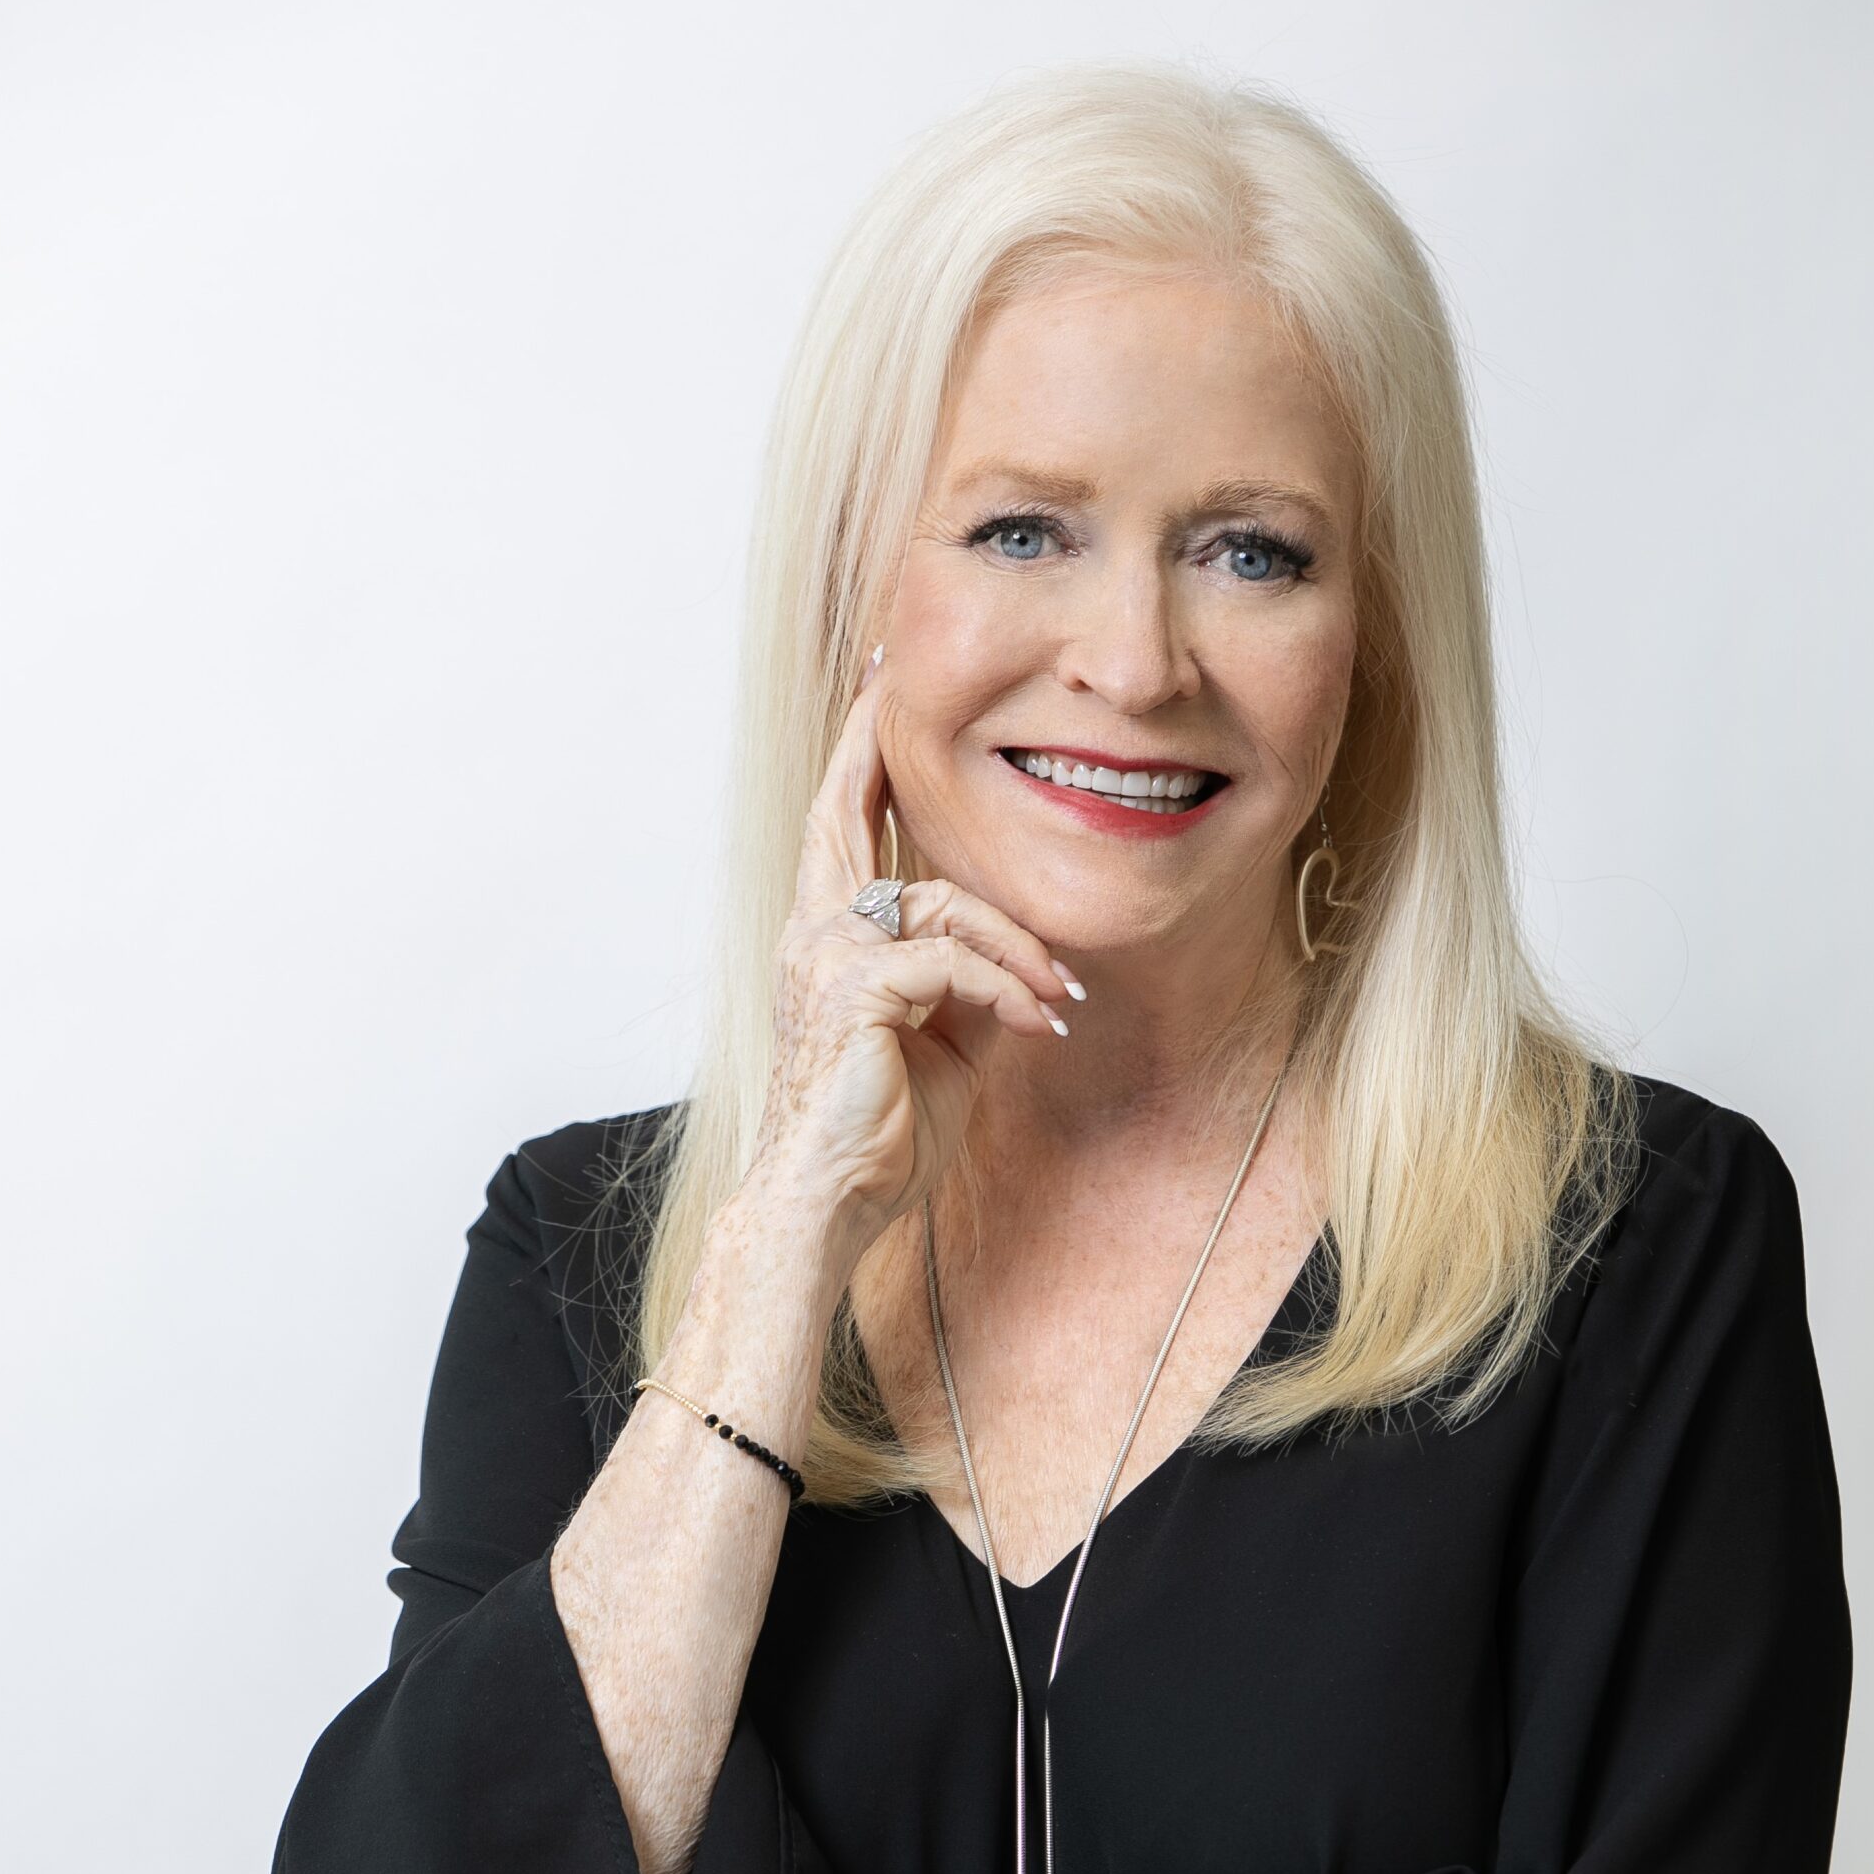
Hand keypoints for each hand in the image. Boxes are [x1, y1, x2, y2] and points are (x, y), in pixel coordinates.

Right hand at [743, 671, 1077, 1262]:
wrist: (831, 1200)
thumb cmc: (880, 1130)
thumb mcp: (943, 1041)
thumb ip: (966, 981)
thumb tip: (1021, 958)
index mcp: (825, 937)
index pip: (840, 826)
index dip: (857, 755)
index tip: (875, 687)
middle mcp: (812, 931)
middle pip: (845, 809)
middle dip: (872, 737)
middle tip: (892, 673)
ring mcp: (827, 954)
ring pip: (946, 900)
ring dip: (1020, 946)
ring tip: (1061, 998)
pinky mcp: (858, 986)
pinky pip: (956, 957)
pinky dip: (1010, 987)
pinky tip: (1042, 1024)